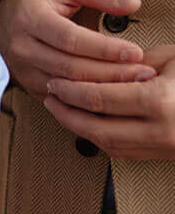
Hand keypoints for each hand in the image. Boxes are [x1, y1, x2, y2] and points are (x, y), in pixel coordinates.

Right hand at [0, 0, 153, 100]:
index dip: (105, 48)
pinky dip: (89, 98)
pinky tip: (111, 94)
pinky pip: (62, 98)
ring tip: (134, 83)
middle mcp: (21, 46)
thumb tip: (133, 4)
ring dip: (104, 88)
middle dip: (111, 72)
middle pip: (71, 67)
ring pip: (68, 86)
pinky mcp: (28, 84)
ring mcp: (22, 69)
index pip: (70, 39)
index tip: (135, 52)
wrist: (4, 14)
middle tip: (144, 72)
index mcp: (29, 17)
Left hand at [46, 44, 174, 159]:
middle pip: (96, 128)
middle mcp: (160, 130)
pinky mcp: (167, 155)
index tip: (55, 83)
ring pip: (108, 145)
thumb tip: (94, 65)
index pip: (97, 99)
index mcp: (158, 101)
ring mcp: (165, 147)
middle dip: (66, 113)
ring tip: (64, 110)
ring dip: (80, 129)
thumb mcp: (171, 58)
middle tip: (51, 97)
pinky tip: (90, 124)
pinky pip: (125, 152)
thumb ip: (128, 62)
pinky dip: (102, 138)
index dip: (70, 91)